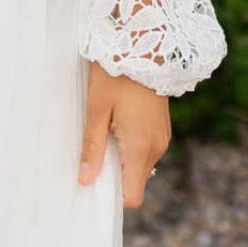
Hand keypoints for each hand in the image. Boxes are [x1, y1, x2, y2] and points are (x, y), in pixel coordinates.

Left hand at [78, 61, 169, 208]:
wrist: (145, 46)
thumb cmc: (117, 75)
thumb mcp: (96, 111)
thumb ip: (92, 147)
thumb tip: (85, 180)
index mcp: (140, 147)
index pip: (132, 196)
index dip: (112, 200)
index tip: (92, 189)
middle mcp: (156, 148)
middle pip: (134, 182)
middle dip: (112, 179)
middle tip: (89, 160)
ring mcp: (162, 138)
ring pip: (139, 166)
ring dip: (120, 161)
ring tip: (101, 137)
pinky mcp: (161, 128)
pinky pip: (145, 150)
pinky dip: (129, 149)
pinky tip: (114, 128)